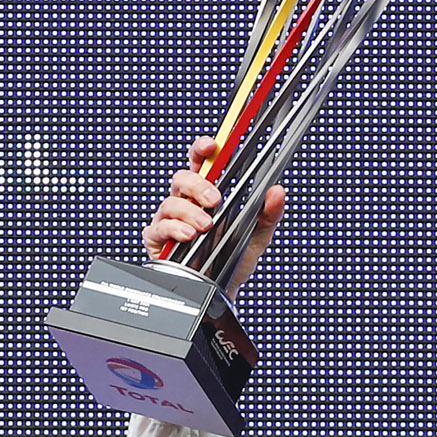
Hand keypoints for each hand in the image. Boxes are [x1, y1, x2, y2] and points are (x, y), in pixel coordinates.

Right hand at [141, 134, 284, 296]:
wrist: (223, 290)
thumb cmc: (234, 259)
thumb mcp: (258, 235)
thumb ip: (269, 213)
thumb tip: (277, 191)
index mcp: (208, 194)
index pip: (202, 163)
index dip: (203, 149)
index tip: (212, 145)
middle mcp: (187, 203)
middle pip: (182, 178)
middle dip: (198, 185)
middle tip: (216, 200)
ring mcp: (171, 220)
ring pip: (170, 202)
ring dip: (189, 211)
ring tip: (206, 225)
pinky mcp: (159, 240)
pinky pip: (159, 228)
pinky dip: (174, 230)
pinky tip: (189, 236)